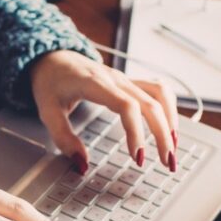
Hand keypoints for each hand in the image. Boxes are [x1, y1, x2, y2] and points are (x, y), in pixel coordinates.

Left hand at [29, 50, 179, 172]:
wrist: (52, 57)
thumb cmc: (50, 82)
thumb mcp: (47, 111)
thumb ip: (63, 138)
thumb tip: (82, 163)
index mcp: (95, 84)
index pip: (127, 106)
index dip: (137, 132)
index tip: (138, 157)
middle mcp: (116, 79)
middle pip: (150, 104)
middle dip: (162, 135)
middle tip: (167, 163)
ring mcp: (125, 78)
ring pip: (160, 95)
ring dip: (171, 120)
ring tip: (173, 147)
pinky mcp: (130, 81)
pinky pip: (158, 89)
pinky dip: (169, 107)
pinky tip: (170, 126)